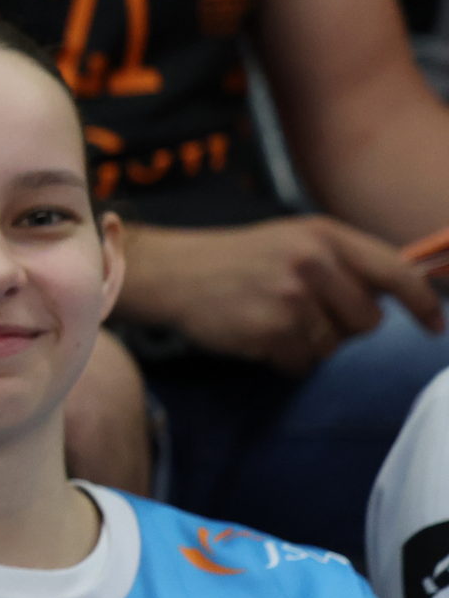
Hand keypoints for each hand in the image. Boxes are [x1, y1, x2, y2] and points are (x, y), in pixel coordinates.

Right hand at [119, 216, 446, 374]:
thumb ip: (345, 260)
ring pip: (333, 346)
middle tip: (306, 313)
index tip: (435, 324)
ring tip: (273, 319)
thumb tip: (403, 291)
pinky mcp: (272, 329)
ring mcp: (292, 297)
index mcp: (325, 235)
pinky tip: (259, 335)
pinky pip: (302, 362)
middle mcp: (313, 262)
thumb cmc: (240, 259)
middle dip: (345, 325)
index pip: (396, 272)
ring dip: (308, 343)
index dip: (423, 301)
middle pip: (368, 319)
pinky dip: (284, 358)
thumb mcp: (295, 240)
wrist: (174, 272)